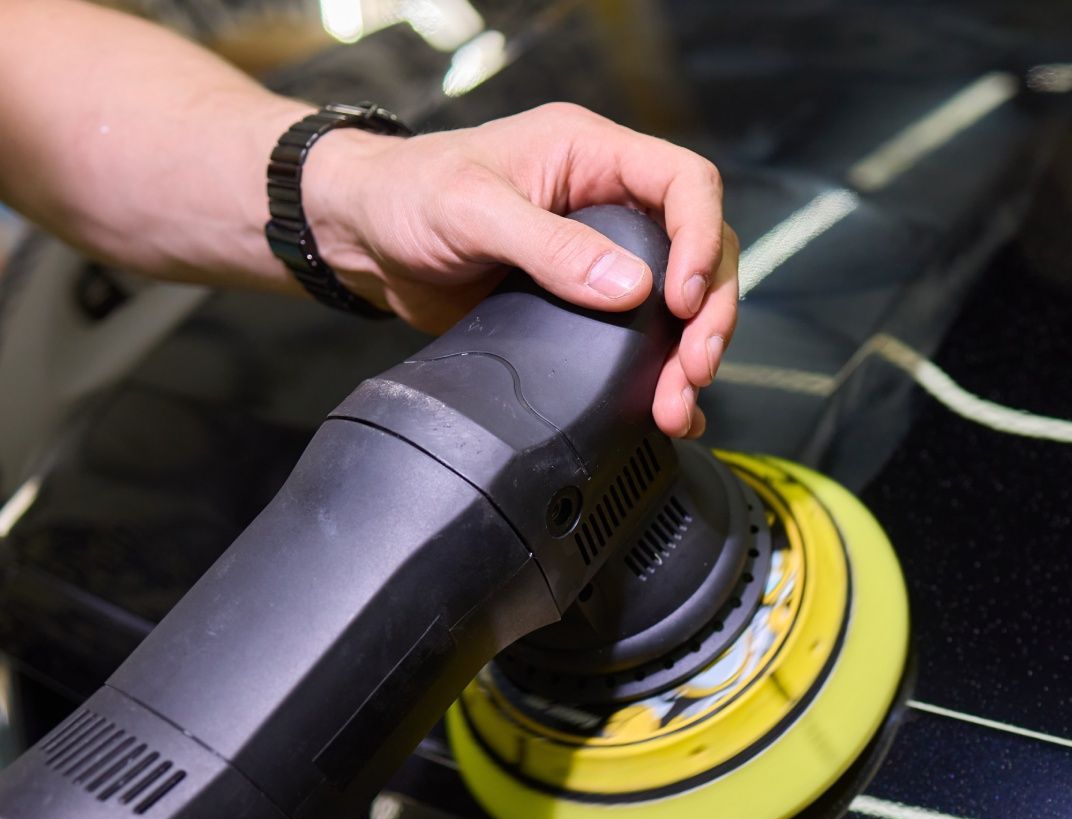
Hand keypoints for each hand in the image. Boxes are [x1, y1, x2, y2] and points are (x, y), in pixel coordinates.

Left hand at [302, 102, 739, 438]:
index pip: (687, 183)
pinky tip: (665, 409)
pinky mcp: (584, 303)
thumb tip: (629, 287)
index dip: (702, 239)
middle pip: (700, 250)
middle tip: (696, 366)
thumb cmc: (405, 196)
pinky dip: (659, 374)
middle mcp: (609, 201)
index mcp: (592, 155)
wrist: (362, 238)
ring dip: (688, 353)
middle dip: (709, 313)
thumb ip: (551, 247)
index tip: (685, 298)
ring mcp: (603, 254)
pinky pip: (642, 335)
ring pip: (681, 301)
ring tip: (678, 402)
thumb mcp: (472, 210)